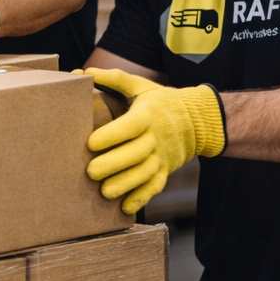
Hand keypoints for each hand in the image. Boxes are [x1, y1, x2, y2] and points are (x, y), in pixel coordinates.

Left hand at [83, 68, 225, 214]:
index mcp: (147, 115)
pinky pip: (155, 186)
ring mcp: (163, 157)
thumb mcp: (140, 86)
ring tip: (104, 192)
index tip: (90, 143)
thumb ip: (112, 79)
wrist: (198, 120)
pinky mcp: (166, 170)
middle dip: (113, 164)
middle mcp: (157, 137)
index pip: (130, 126)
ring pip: (145, 174)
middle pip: (136, 154)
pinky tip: (124, 208)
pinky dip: (141, 198)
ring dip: (125, 185)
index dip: (111, 135)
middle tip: (90, 172)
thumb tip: (82, 72)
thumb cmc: (159, 101)